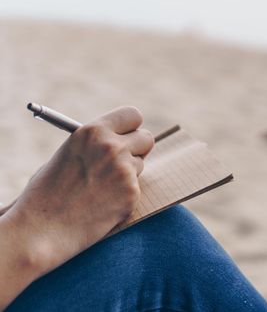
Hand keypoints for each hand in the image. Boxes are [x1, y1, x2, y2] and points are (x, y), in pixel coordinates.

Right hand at [4, 106, 154, 275]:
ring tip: (100, 189)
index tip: (128, 135)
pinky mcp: (131, 192)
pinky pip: (136, 188)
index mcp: (93, 131)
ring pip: (141, 165)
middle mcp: (112, 146)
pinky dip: (124, 196)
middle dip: (138, 149)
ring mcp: (124, 170)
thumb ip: (97, 144)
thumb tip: (123, 139)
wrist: (42, 229)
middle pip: (146, 138)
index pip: (133, 115)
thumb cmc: (49, 192)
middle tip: (125, 161)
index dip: (131, 127)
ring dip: (129, 174)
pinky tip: (102, 205)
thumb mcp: (69, 154)